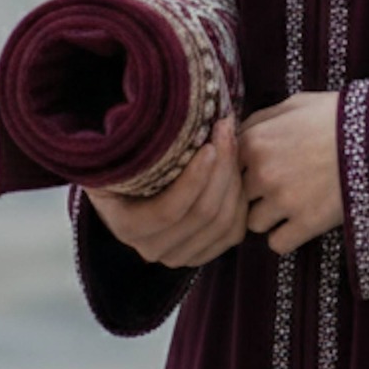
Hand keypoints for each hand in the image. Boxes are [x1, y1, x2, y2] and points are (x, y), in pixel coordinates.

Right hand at [85, 115, 245, 268]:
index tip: (209, 146)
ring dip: (234, 180)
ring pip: (223, 223)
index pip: (168, 211)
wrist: (134, 184)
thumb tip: (183, 113)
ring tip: (232, 144)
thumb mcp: (129, 151)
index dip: (194, 179)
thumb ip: (146, 144)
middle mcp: (151, 249)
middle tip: (227, 132)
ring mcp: (178, 255)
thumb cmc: (132, 160)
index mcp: (126, 225)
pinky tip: (237, 171)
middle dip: (222, 169)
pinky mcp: (203, 254)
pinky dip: (241, 200)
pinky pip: (234, 231)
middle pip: (203, 214)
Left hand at [238, 91, 343, 256]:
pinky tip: (299, 222)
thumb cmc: (335, 115)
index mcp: (254, 140)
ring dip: (267, 216)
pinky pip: (277, 244)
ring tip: (290, 203)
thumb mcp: (294, 104)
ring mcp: (282, 200)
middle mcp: (261, 172)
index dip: (241, 167)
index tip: (257, 166)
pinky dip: (285, 237)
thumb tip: (236, 130)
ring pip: (254, 223)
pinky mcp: (304, 223)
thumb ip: (260, 119)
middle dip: (253, 193)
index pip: (226, 165)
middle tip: (276, 185)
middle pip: (238, 196)